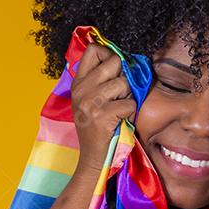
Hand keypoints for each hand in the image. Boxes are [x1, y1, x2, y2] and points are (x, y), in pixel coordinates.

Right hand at [71, 43, 134, 172]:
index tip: (114, 69)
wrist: (93, 158)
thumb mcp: (89, 101)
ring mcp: (90, 103)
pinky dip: (130, 112)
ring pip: (124, 83)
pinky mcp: (102, 116)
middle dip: (124, 76)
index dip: (109, 55)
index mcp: (78, 83)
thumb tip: (121, 59)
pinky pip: (129, 103)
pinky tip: (120, 119)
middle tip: (120, 93)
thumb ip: (98, 80)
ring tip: (118, 108)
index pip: (92, 50)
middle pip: (114, 62)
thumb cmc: (96, 128)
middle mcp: (81, 90)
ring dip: (127, 96)